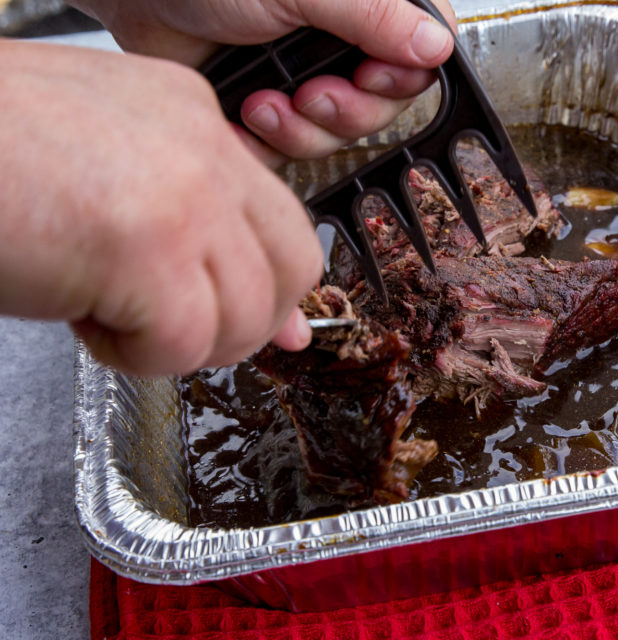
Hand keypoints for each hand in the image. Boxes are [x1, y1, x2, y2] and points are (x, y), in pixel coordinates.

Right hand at [0, 40, 323, 375]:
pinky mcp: (144, 247)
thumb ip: (196, 237)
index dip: (270, 288)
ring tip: (109, 315)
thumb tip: (283, 324)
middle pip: (292, 268)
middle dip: (243, 323)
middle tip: (174, 328)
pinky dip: (134, 358)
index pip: (281, 222)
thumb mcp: (107, 182)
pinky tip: (84, 321)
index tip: (246, 319)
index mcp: (192, 119)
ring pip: (248, 316)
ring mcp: (181, 195)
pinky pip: (183, 346)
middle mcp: (202, 147)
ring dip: (180, 343)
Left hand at [67, 0, 457, 163]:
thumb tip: (436, 45)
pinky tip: (241, 118)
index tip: (367, 77)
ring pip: (336, 138)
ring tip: (263, 102)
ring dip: (299, 130)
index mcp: (366, 9)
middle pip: (381, 110)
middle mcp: (342, 45)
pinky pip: (288, 153)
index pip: (420, 57)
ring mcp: (306, 80)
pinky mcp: (271, 111)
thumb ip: (374, 15)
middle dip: (341, 113)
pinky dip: (263, 146)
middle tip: (310, 95)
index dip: (400, 80)